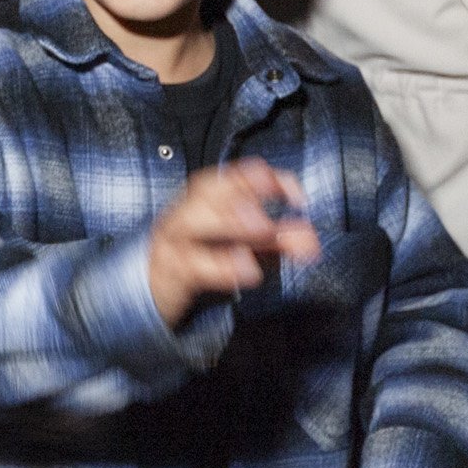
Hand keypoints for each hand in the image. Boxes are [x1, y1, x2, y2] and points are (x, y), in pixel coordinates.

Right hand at [145, 160, 319, 327]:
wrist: (157, 289)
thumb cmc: (204, 259)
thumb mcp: (247, 249)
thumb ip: (279, 240)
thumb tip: (310, 238)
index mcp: (203, 201)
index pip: (229, 178)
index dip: (259, 180)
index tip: (293, 193)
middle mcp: (185, 214)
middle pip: (204, 193)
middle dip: (238, 195)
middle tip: (270, 213)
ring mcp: (173, 242)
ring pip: (188, 223)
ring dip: (226, 223)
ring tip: (263, 232)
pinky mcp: (168, 273)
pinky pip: (189, 265)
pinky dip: (220, 267)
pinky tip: (248, 271)